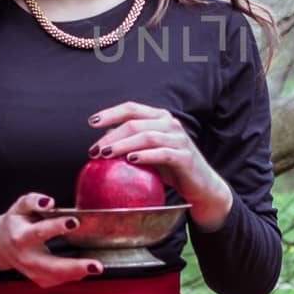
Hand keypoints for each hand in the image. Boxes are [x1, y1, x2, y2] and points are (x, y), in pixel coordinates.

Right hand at [0, 192, 102, 285]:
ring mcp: (32, 272)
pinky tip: (87, 269)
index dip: (55, 227)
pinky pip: (59, 280)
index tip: (74, 222)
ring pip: (56, 277)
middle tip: (96, 266)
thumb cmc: (16, 223)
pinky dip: (74, 276)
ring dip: (78, 274)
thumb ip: (33, 201)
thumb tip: (49, 202)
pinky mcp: (39, 280)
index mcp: (21, 237)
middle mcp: (26, 258)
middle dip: (74, 266)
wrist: (0, 245)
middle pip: (51, 266)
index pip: (39, 232)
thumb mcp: (19, 207)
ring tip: (96, 268)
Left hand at [87, 102, 234, 229]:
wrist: (201, 186)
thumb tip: (102, 142)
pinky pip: (162, 153)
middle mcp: (170, 124)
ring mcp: (179, 139)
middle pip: (135, 123)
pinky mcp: (185, 157)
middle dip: (111, 136)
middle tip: (95, 150)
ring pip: (147, 136)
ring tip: (107, 155)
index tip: (91, 123)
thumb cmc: (171, 168)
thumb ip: (131, 143)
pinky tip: (130, 160)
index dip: (110, 113)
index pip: (132, 108)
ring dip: (123, 145)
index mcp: (160, 117)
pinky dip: (144, 156)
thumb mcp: (149, 152)